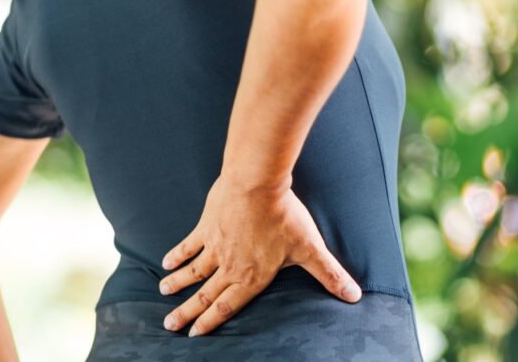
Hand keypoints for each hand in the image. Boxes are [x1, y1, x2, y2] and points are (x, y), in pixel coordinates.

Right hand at [158, 174, 361, 336]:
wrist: (257, 183)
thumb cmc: (285, 216)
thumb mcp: (310, 249)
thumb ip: (330, 275)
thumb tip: (354, 296)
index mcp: (252, 277)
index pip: (228, 306)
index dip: (211, 321)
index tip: (196, 334)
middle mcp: (229, 266)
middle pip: (205, 295)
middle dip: (188, 313)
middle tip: (170, 325)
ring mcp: (215, 247)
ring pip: (193, 272)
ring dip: (178, 285)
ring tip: (164, 295)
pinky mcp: (206, 227)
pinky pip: (188, 245)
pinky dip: (177, 255)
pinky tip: (166, 262)